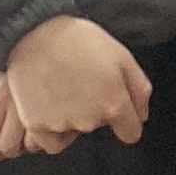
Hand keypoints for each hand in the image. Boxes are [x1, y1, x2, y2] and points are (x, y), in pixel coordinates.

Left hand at [0, 64, 67, 162]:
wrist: (58, 40)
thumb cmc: (31, 56)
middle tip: (6, 143)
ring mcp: (21, 103)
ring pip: (9, 147)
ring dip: (19, 147)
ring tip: (29, 135)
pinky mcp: (48, 112)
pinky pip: (36, 143)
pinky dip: (41, 143)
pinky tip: (46, 131)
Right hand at [7, 15, 150, 146]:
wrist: (34, 32)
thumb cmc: (79, 40)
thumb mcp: (122, 56)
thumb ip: (139, 90)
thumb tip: (141, 116)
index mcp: (114, 103)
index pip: (130, 132)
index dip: (127, 123)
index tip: (120, 115)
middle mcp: (90, 119)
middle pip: (100, 126)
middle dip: (96, 110)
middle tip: (83, 83)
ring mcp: (61, 123)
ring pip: (74, 132)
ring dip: (72, 118)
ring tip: (63, 90)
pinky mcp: (36, 124)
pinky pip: (49, 142)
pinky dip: (51, 131)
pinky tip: (49, 109)